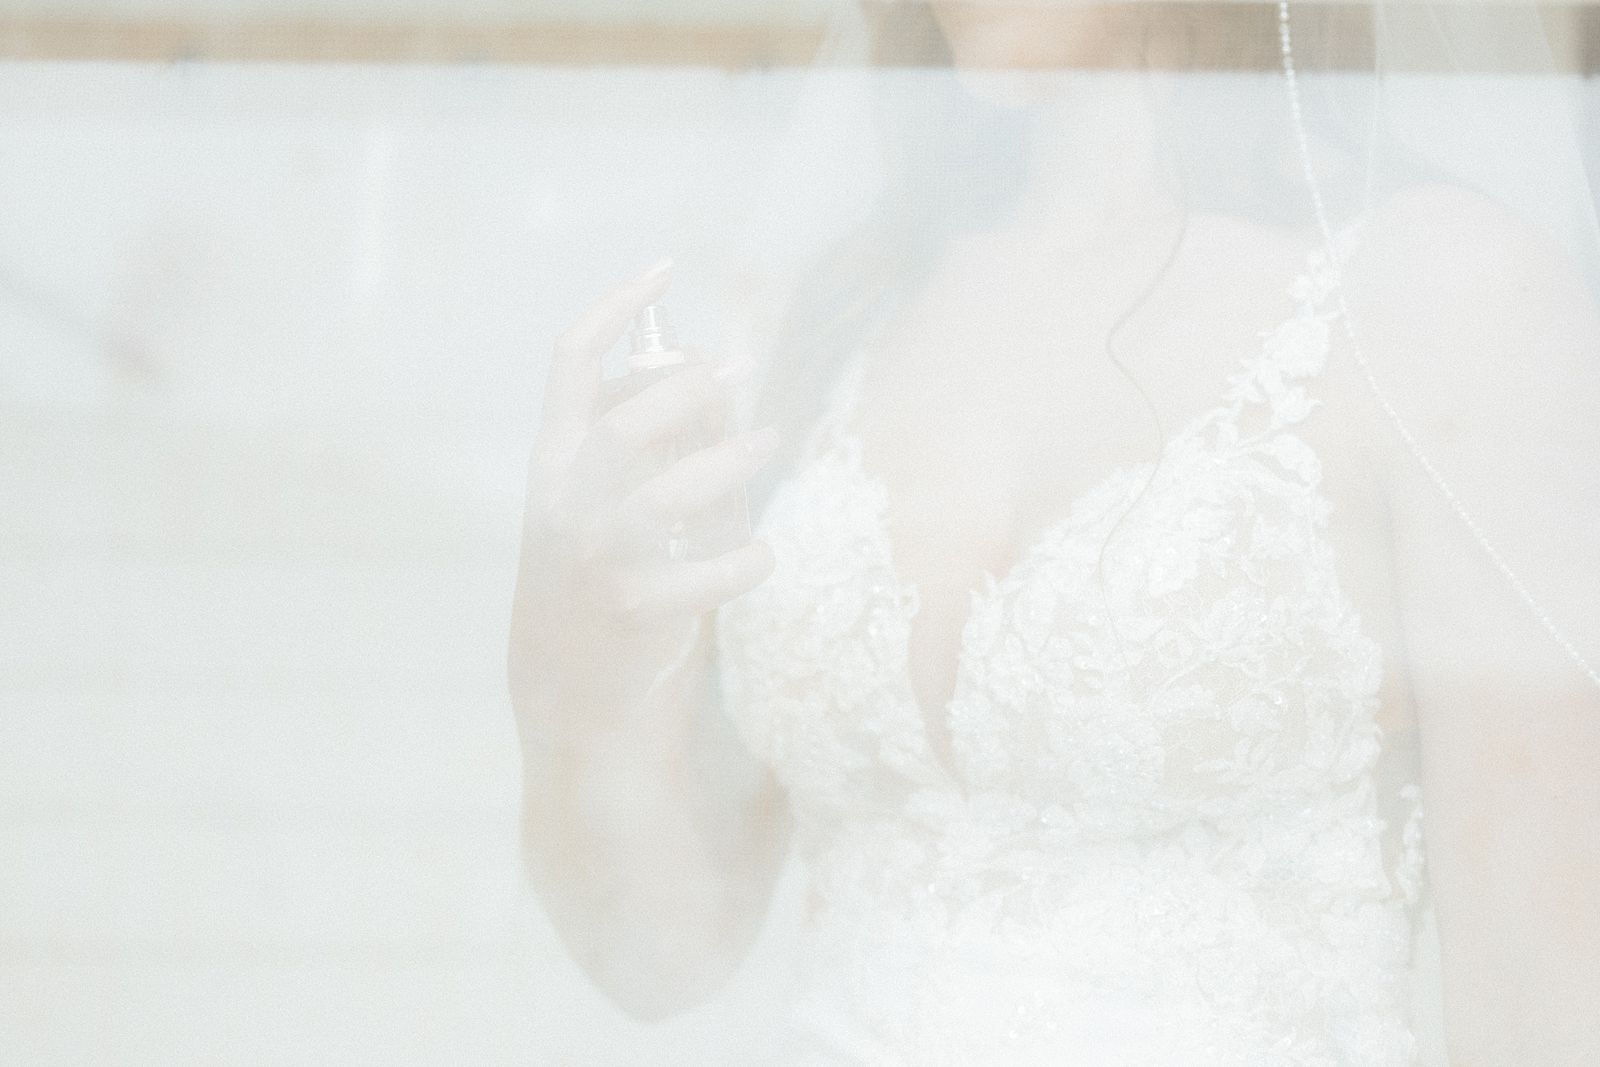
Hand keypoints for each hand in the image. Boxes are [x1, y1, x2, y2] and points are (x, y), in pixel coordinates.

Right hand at [511, 260, 779, 704]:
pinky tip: (763, 553)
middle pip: (628, 421)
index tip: (666, 272)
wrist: (568, 688)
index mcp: (556, 460)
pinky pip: (706, 573)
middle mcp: (567, 501)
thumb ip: (649, 437)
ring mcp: (596, 556)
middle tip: (741, 368)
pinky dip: (746, 559)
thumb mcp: (605, 496)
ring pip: (668, 492)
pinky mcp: (635, 608)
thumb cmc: (601, 572)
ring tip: (769, 441)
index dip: (618, 308)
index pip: (572, 361)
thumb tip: (712, 368)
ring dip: (728, 462)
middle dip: (689, 388)